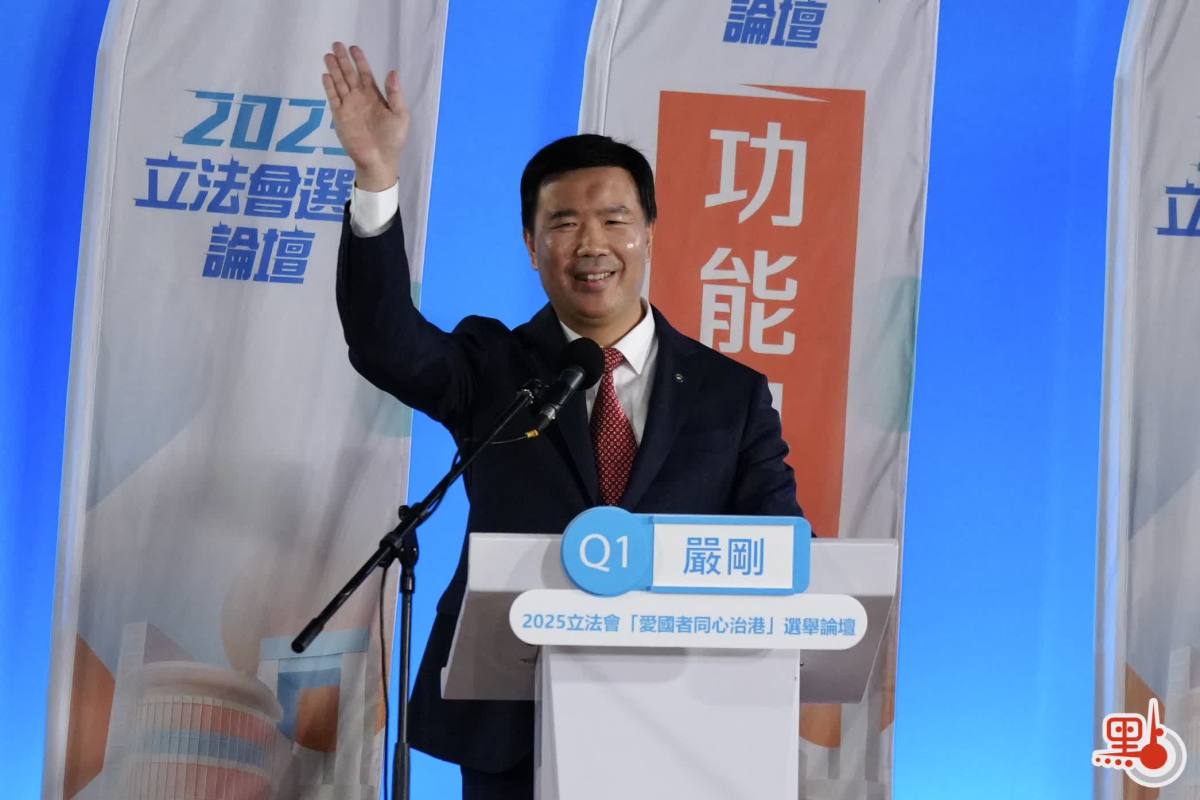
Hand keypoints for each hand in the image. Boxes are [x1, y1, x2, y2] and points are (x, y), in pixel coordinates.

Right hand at [322, 42, 409, 191]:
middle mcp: (360, 98)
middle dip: (343, 60)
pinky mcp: (340, 117)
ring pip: (339, 83)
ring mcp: (349, 107)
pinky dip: (329, 87)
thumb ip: (395, 94)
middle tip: (336, 44)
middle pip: (349, 75)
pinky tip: (326, 75)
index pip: (365, 74)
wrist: (380, 160)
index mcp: (375, 96)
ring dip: (334, 69)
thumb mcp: (400, 115)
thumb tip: (393, 72)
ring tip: (328, 55)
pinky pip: (333, 98)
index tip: (354, 48)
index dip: (360, 61)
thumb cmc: (393, 139)